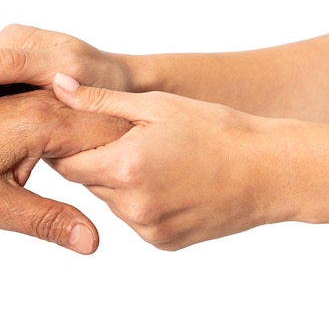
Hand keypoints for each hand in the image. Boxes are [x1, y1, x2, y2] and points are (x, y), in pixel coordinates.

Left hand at [0, 89, 131, 253]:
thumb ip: (48, 220)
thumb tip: (93, 242)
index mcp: (41, 121)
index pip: (106, 133)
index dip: (128, 155)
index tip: (150, 173)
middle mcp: (38, 103)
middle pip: (96, 121)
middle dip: (118, 145)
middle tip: (142, 168)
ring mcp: (28, 100)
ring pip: (78, 117)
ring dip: (97, 138)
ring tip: (115, 164)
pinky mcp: (18, 106)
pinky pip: (58, 117)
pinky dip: (73, 135)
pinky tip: (78, 156)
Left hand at [48, 74, 269, 250]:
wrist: (270, 171)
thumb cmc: (216, 129)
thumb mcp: (156, 105)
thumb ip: (100, 100)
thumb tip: (58, 85)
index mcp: (124, 169)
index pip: (67, 165)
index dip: (70, 148)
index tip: (80, 134)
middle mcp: (131, 206)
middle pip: (89, 183)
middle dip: (100, 162)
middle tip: (129, 141)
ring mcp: (149, 229)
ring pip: (113, 202)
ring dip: (121, 183)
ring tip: (157, 160)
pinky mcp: (164, 243)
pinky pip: (137, 220)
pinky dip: (143, 202)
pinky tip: (170, 183)